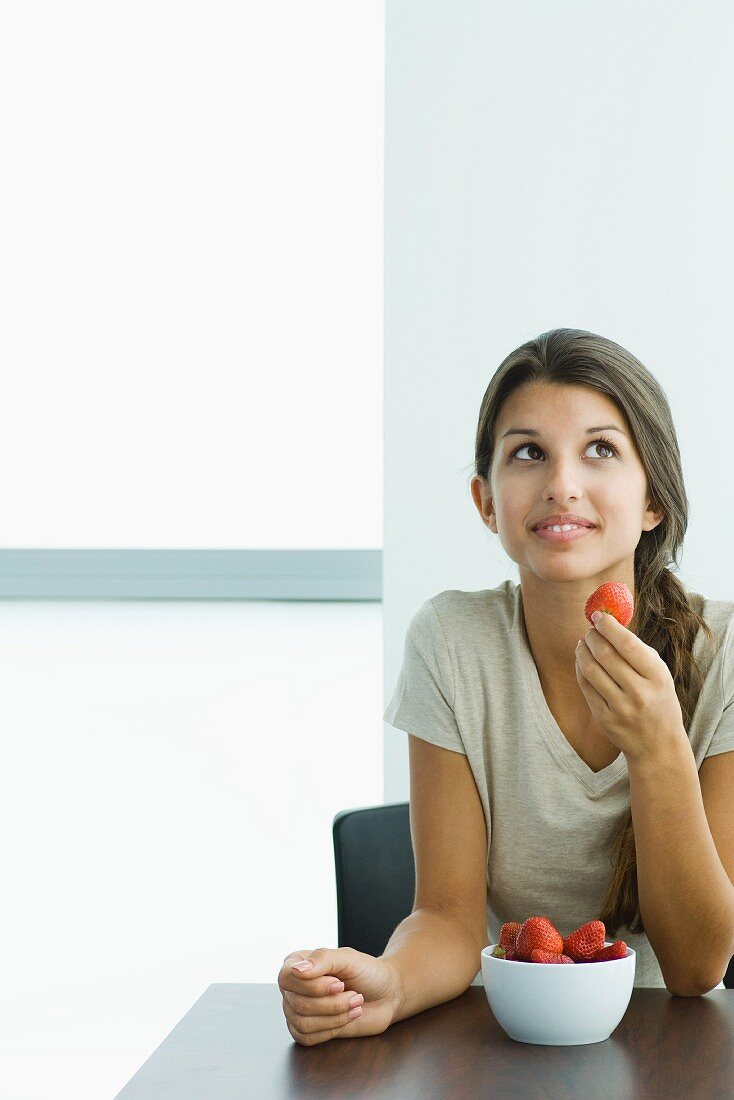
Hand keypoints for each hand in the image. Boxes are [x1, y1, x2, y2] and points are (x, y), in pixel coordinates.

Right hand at [278, 946, 399, 1046]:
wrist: (386, 995)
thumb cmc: (366, 972)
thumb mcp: (348, 958)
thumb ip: (322, 959)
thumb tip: (296, 969)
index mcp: (297, 963)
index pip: (286, 977)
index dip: (313, 986)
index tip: (339, 984)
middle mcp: (293, 987)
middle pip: (298, 1003)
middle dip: (332, 1003)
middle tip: (355, 995)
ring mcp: (297, 1010)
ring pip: (303, 1023)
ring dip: (335, 1017)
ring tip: (354, 1005)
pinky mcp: (306, 1031)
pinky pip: (307, 1038)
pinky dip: (332, 1029)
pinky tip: (346, 1017)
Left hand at [575, 610, 685, 763]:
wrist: (658, 746)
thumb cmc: (658, 700)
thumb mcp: (659, 674)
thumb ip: (637, 651)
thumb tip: (609, 624)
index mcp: (658, 678)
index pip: (628, 645)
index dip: (609, 627)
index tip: (598, 615)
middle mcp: (639, 693)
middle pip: (605, 655)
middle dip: (593, 636)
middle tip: (590, 630)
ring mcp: (620, 708)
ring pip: (591, 670)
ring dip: (582, 651)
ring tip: (583, 643)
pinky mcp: (604, 718)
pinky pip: (585, 686)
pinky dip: (580, 668)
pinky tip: (582, 660)